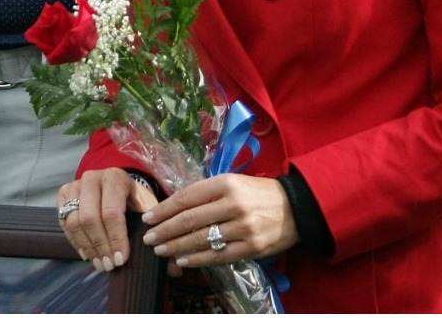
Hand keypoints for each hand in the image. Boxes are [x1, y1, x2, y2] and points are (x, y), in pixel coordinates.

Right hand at [58, 169, 158, 272]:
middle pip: (90, 217)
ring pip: (74, 220)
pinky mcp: (64, 193)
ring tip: (100, 264)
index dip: (115, 239)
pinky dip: (74, 241)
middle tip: (110, 266)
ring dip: (87, 247)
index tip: (121, 260)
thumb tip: (173, 267)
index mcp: (116, 178)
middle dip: (100, 246)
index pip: (111, 212)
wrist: (116, 185)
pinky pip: (64, 221)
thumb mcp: (148, 210)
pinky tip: (87, 254)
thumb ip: (159, 234)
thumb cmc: (134, 200)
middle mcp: (93, 177)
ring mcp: (76, 184)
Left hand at [141, 173, 298, 267]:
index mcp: (224, 183)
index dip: (165, 209)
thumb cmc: (255, 193)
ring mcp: (243, 228)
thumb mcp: (231, 182)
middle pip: (191, 219)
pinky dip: (198, 259)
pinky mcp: (252, 248)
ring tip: (161, 250)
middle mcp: (233, 204)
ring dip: (177, 246)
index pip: (187, 197)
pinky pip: (219, 256)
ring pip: (202, 239)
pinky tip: (183, 260)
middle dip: (166, 230)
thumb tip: (173, 206)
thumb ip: (205, 192)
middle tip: (149, 238)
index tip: (148, 217)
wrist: (294, 208)